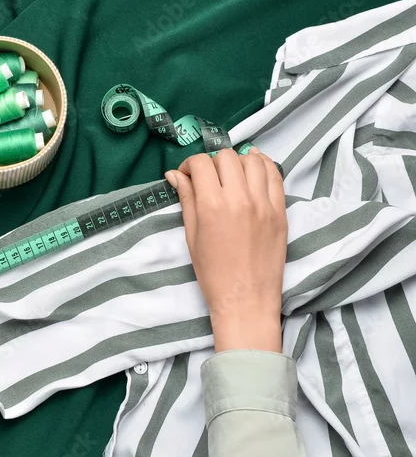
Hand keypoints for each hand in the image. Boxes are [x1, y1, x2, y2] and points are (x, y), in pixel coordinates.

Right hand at [165, 148, 287, 352]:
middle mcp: (239, 198)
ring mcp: (264, 203)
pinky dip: (263, 165)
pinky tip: (253, 167)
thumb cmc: (212, 273)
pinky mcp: (281, 211)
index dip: (190, 165)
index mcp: (212, 205)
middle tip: (208, 178)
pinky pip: (275, 175)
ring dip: (237, 161)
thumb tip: (176, 175)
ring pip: (252, 161)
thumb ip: (186, 200)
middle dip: (212, 162)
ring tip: (231, 175)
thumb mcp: (191, 236)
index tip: (188, 176)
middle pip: (226, 157)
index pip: (201, 164)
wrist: (246, 299)